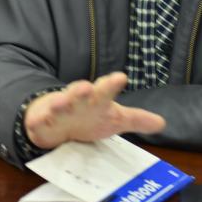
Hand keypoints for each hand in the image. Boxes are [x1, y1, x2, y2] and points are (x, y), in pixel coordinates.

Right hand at [23, 72, 165, 149]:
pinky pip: (40, 120)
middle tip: (87, 87)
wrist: (58, 122)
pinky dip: (40, 120)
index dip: (112, 84)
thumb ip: (137, 119)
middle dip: (83, 90)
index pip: (106, 89)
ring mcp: (60, 109)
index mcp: (97, 99)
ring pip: (60, 104)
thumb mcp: (115, 119)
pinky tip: (39, 121)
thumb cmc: (89, 118)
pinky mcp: (43, 120)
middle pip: (82, 93)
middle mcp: (78, 100)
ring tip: (62, 101)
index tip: (121, 77)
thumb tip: (162, 123)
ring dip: (61, 102)